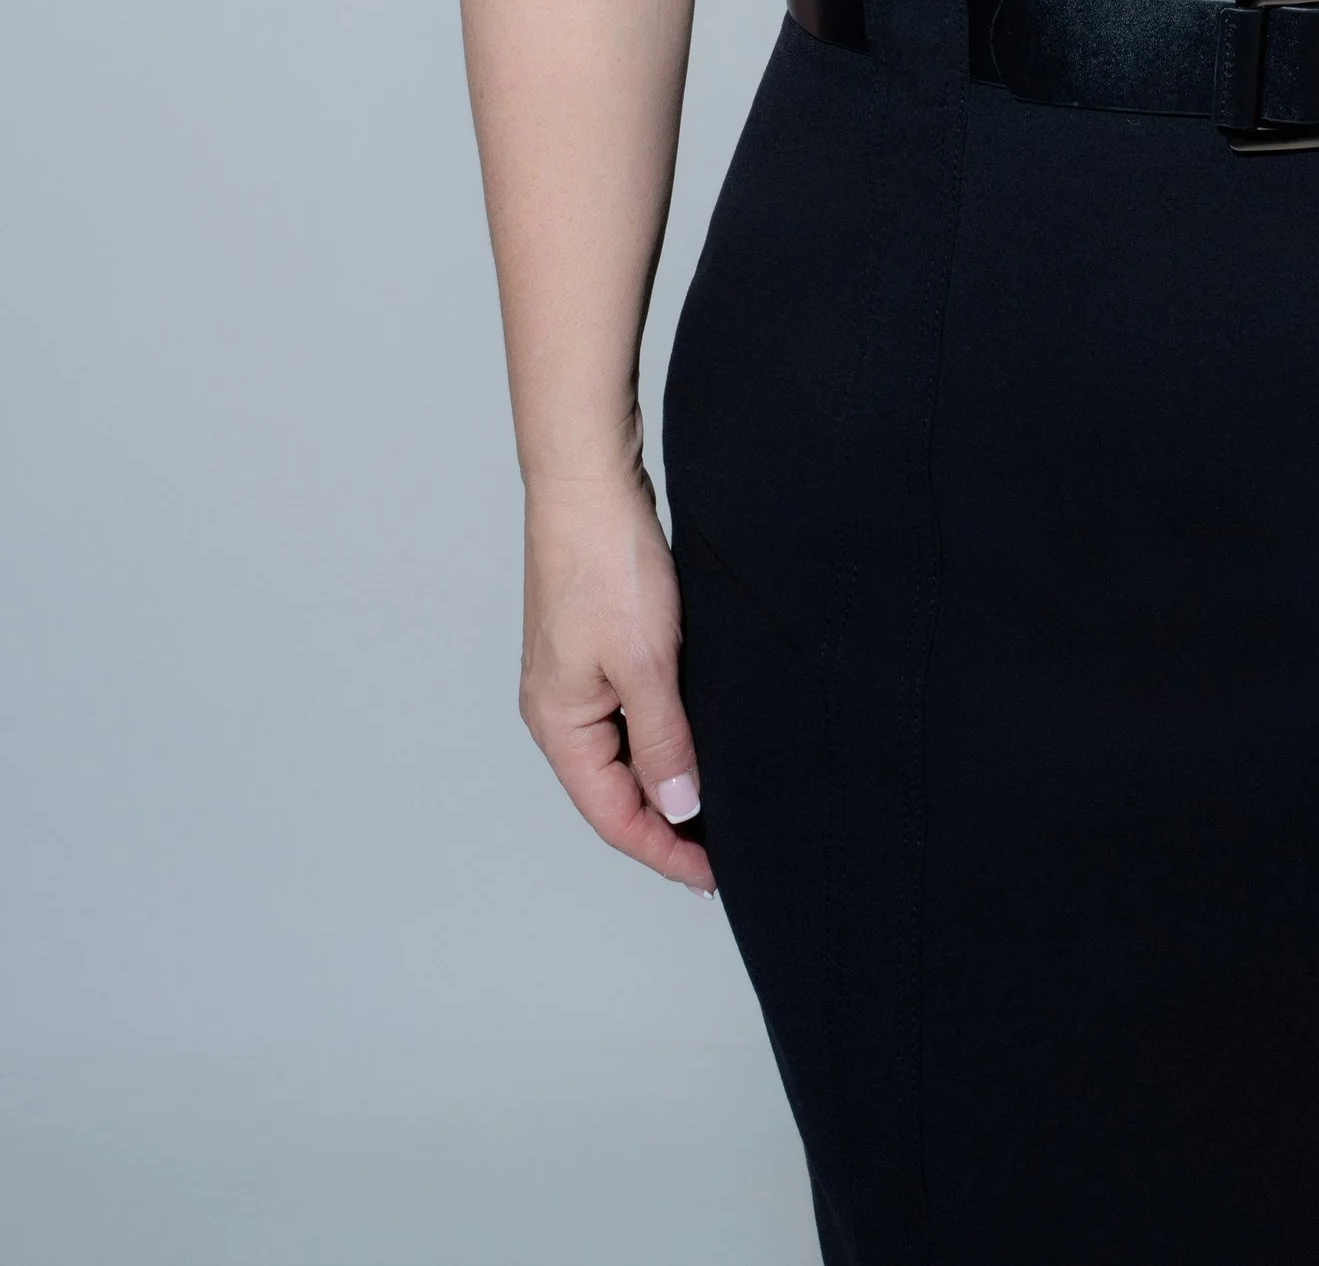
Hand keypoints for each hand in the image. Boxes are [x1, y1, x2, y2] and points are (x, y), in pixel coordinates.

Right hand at [519, 468, 715, 891]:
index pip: (614, 815)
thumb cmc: (605, 563)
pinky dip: (658, 739)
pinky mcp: (590, 649)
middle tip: (723, 849)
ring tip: (714, 805)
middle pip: (612, 793)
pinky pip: (624, 716)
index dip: (665, 850)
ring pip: (619, 754)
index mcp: (559, 724)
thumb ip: (663, 740)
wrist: (587, 481)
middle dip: (665, 826)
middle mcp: (556, 710)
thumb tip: (679, 807)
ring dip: (662, 782)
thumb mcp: (646, 662)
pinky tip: (691, 740)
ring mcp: (571, 679)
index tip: (712, 875)